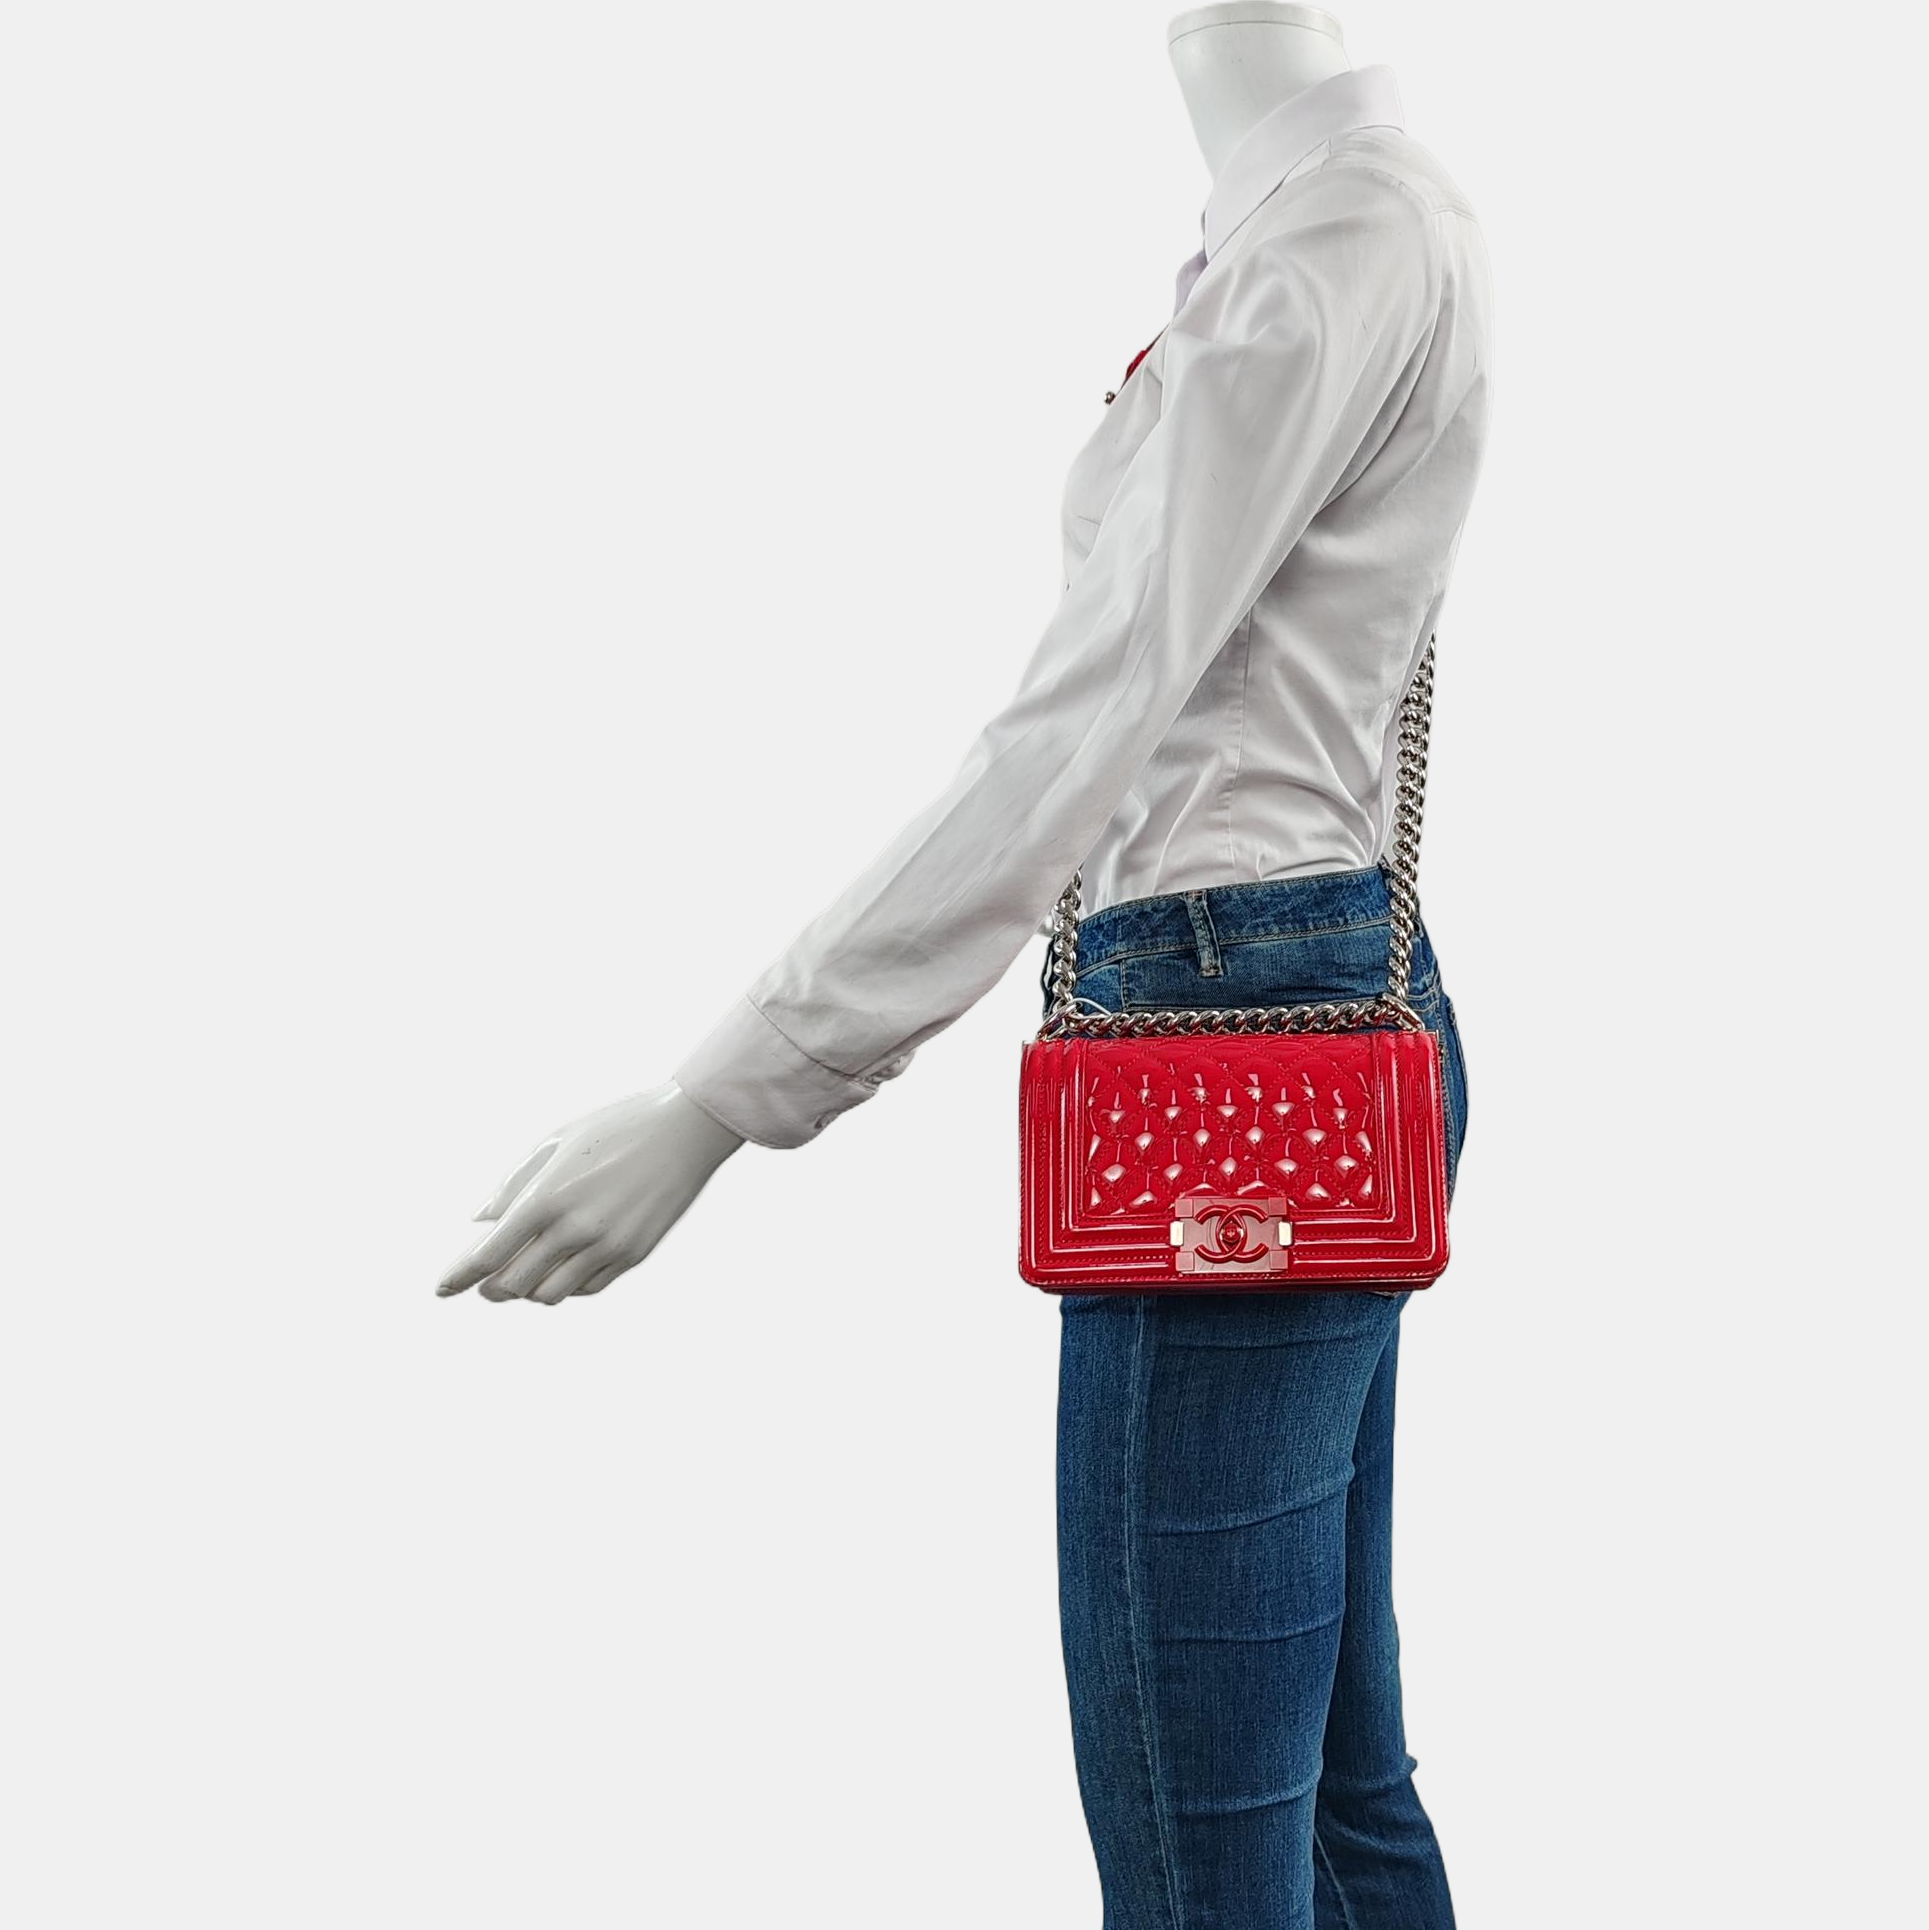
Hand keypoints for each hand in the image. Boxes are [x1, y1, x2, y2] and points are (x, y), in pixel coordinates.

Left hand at [435, 1082, 744, 1304]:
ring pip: (548, 1295)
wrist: (685, 1129)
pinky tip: (562, 1268)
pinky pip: (587, 1288)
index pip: (488, 1255)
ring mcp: (606, 1246)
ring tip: (525, 1275)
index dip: (458, 1278)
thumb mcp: (555, 1141)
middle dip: (490, 1288)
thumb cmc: (615, 1126)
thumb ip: (513, 1184)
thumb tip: (482, 1222)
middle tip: (484, 1283)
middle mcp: (573, 1229)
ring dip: (528, 1290)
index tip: (440, 1289)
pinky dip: (565, 1286)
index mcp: (545, 1198)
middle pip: (513, 1284)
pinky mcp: (633, 1255)